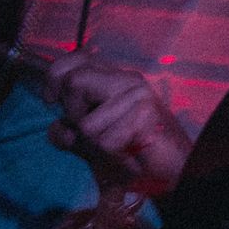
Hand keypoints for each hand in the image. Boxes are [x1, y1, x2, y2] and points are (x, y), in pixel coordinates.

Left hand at [41, 50, 192, 195]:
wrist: (175, 169)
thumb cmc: (134, 152)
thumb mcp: (92, 142)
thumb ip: (70, 133)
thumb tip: (57, 129)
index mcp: (113, 78)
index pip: (75, 59)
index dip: (55, 77)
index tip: (52, 103)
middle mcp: (126, 79)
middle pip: (74, 82)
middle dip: (74, 115)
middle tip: (92, 133)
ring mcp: (138, 95)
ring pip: (87, 123)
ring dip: (96, 146)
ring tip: (118, 148)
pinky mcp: (147, 114)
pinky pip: (106, 142)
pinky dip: (112, 156)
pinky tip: (129, 154)